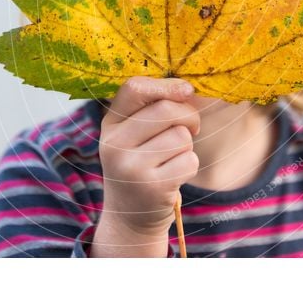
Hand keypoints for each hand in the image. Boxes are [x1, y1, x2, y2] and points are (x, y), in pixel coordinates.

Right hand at [90, 76, 199, 256]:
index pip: (134, 88)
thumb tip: (188, 90)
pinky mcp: (152, 188)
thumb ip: (153, 110)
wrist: (130, 218)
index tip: (187, 90)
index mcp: (110, 125)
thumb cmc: (140, 166)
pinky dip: (190, 165)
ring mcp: (131, 168)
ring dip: (187, 145)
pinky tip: (174, 175)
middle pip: (166, 110)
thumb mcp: (134, 136)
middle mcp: (114, 144)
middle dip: (189, 115)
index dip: (165, 84)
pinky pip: (189, 160)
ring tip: (173, 158)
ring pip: (181, 136)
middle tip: (192, 128)